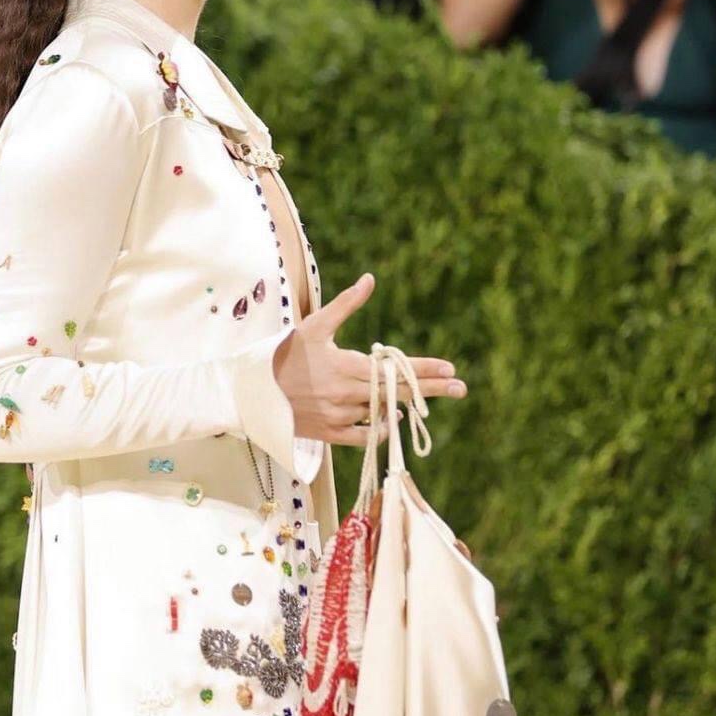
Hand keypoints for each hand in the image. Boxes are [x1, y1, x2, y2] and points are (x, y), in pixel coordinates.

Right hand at [273, 273, 467, 446]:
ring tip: (424, 398)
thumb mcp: (316, 325)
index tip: (451, 368)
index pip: (393, 368)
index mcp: (344, 365)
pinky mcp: (330, 434)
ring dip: (404, 403)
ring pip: (383, 412)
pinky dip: (382, 428)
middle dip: (432, 389)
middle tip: (461, 387)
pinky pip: (365, 436)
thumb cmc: (286, 352)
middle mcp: (345, 393)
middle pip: (397, 391)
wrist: (254, 391)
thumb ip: (347, 304)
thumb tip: (370, 279)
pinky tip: (394, 418)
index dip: (424, 369)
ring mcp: (338, 416)